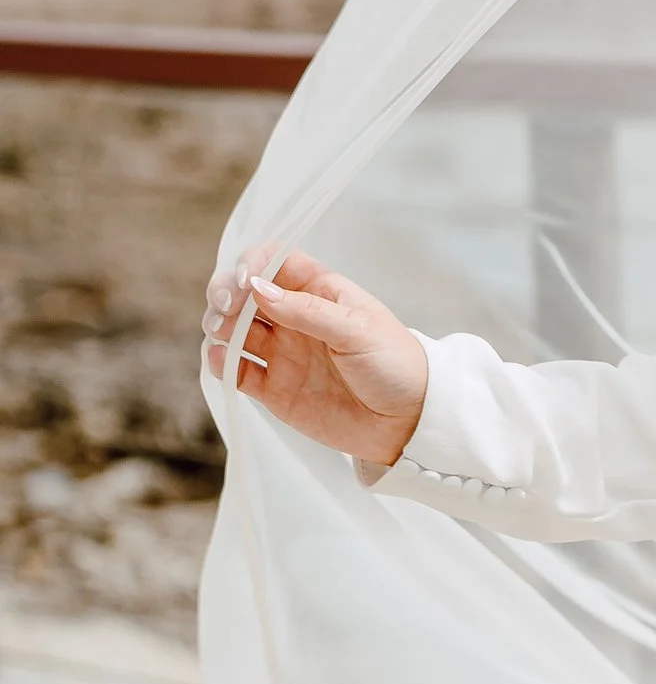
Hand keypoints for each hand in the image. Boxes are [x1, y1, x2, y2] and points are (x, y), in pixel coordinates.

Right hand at [203, 245, 428, 471]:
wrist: (408, 422)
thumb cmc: (395, 364)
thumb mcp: (358, 330)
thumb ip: (308, 311)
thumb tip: (258, 289)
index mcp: (319, 291)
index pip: (274, 262)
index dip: (251, 264)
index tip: (243, 281)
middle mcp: (295, 318)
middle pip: (245, 293)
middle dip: (225, 293)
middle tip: (224, 307)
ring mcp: (283, 352)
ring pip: (234, 329)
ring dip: (218, 326)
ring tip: (220, 333)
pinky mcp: (275, 388)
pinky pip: (237, 371)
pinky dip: (221, 363)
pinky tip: (221, 360)